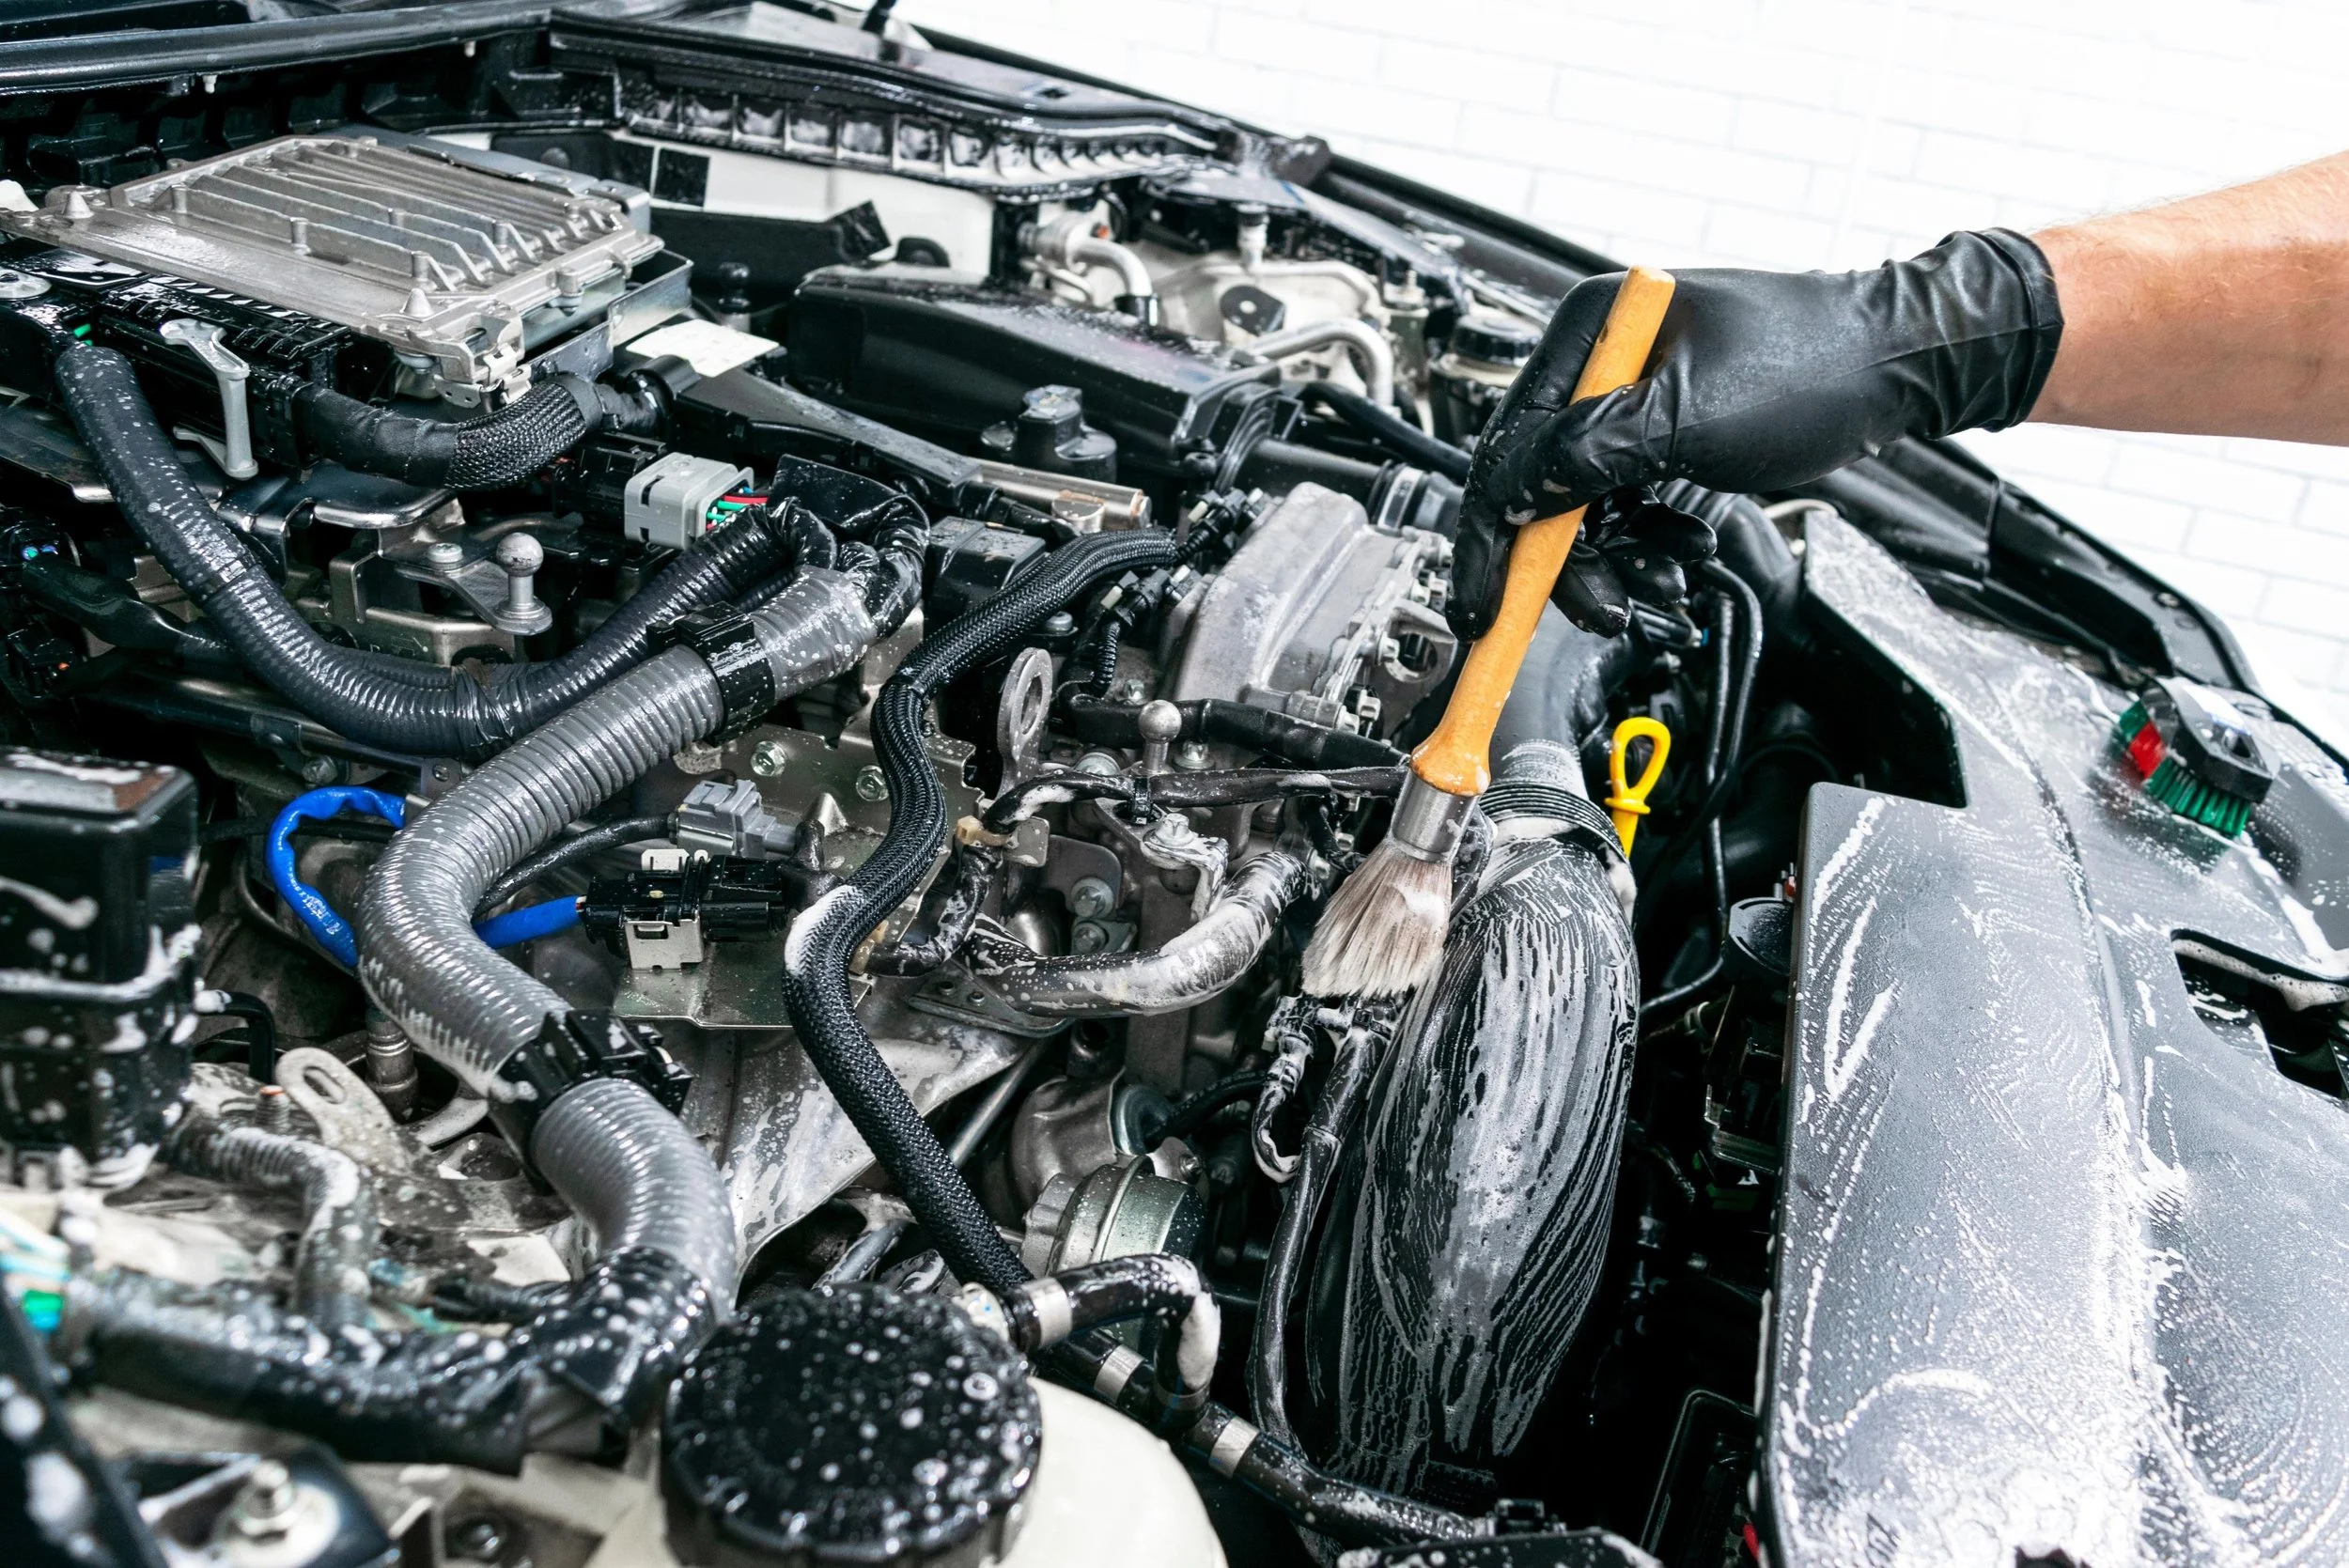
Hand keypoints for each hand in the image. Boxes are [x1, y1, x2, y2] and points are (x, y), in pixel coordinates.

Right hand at [1447, 230, 2062, 639]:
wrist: (1895, 368)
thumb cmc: (1811, 363)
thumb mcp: (1688, 417)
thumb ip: (1590, 455)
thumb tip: (1515, 493)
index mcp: (1589, 334)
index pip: (1507, 445)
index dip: (1492, 533)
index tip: (1486, 603)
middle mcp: (1598, 370)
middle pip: (1538, 489)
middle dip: (1566, 563)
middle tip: (1600, 612)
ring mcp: (1628, 410)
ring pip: (1583, 514)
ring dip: (1617, 563)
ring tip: (1662, 588)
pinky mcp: (1660, 445)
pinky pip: (1626, 514)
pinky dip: (1648, 549)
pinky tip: (1681, 561)